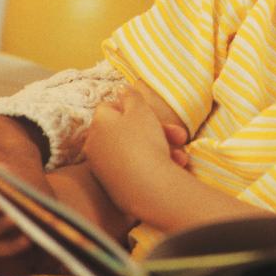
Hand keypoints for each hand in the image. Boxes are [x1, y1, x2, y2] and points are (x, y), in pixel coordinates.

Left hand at [84, 88, 178, 213]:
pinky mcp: (112, 184)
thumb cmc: (144, 141)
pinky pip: (134, 167)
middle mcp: (95, 144)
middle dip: (157, 131)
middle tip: (180, 136)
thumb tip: (122, 89)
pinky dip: (151, 165)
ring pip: (135, 149)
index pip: (109, 106)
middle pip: (127, 129)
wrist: (146, 187)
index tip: (150, 113)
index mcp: (98, 123)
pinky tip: (172, 167)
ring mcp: (102, 166)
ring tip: (181, 156)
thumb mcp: (141, 110)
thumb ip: (132, 96)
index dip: (131, 107)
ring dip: (161, 148)